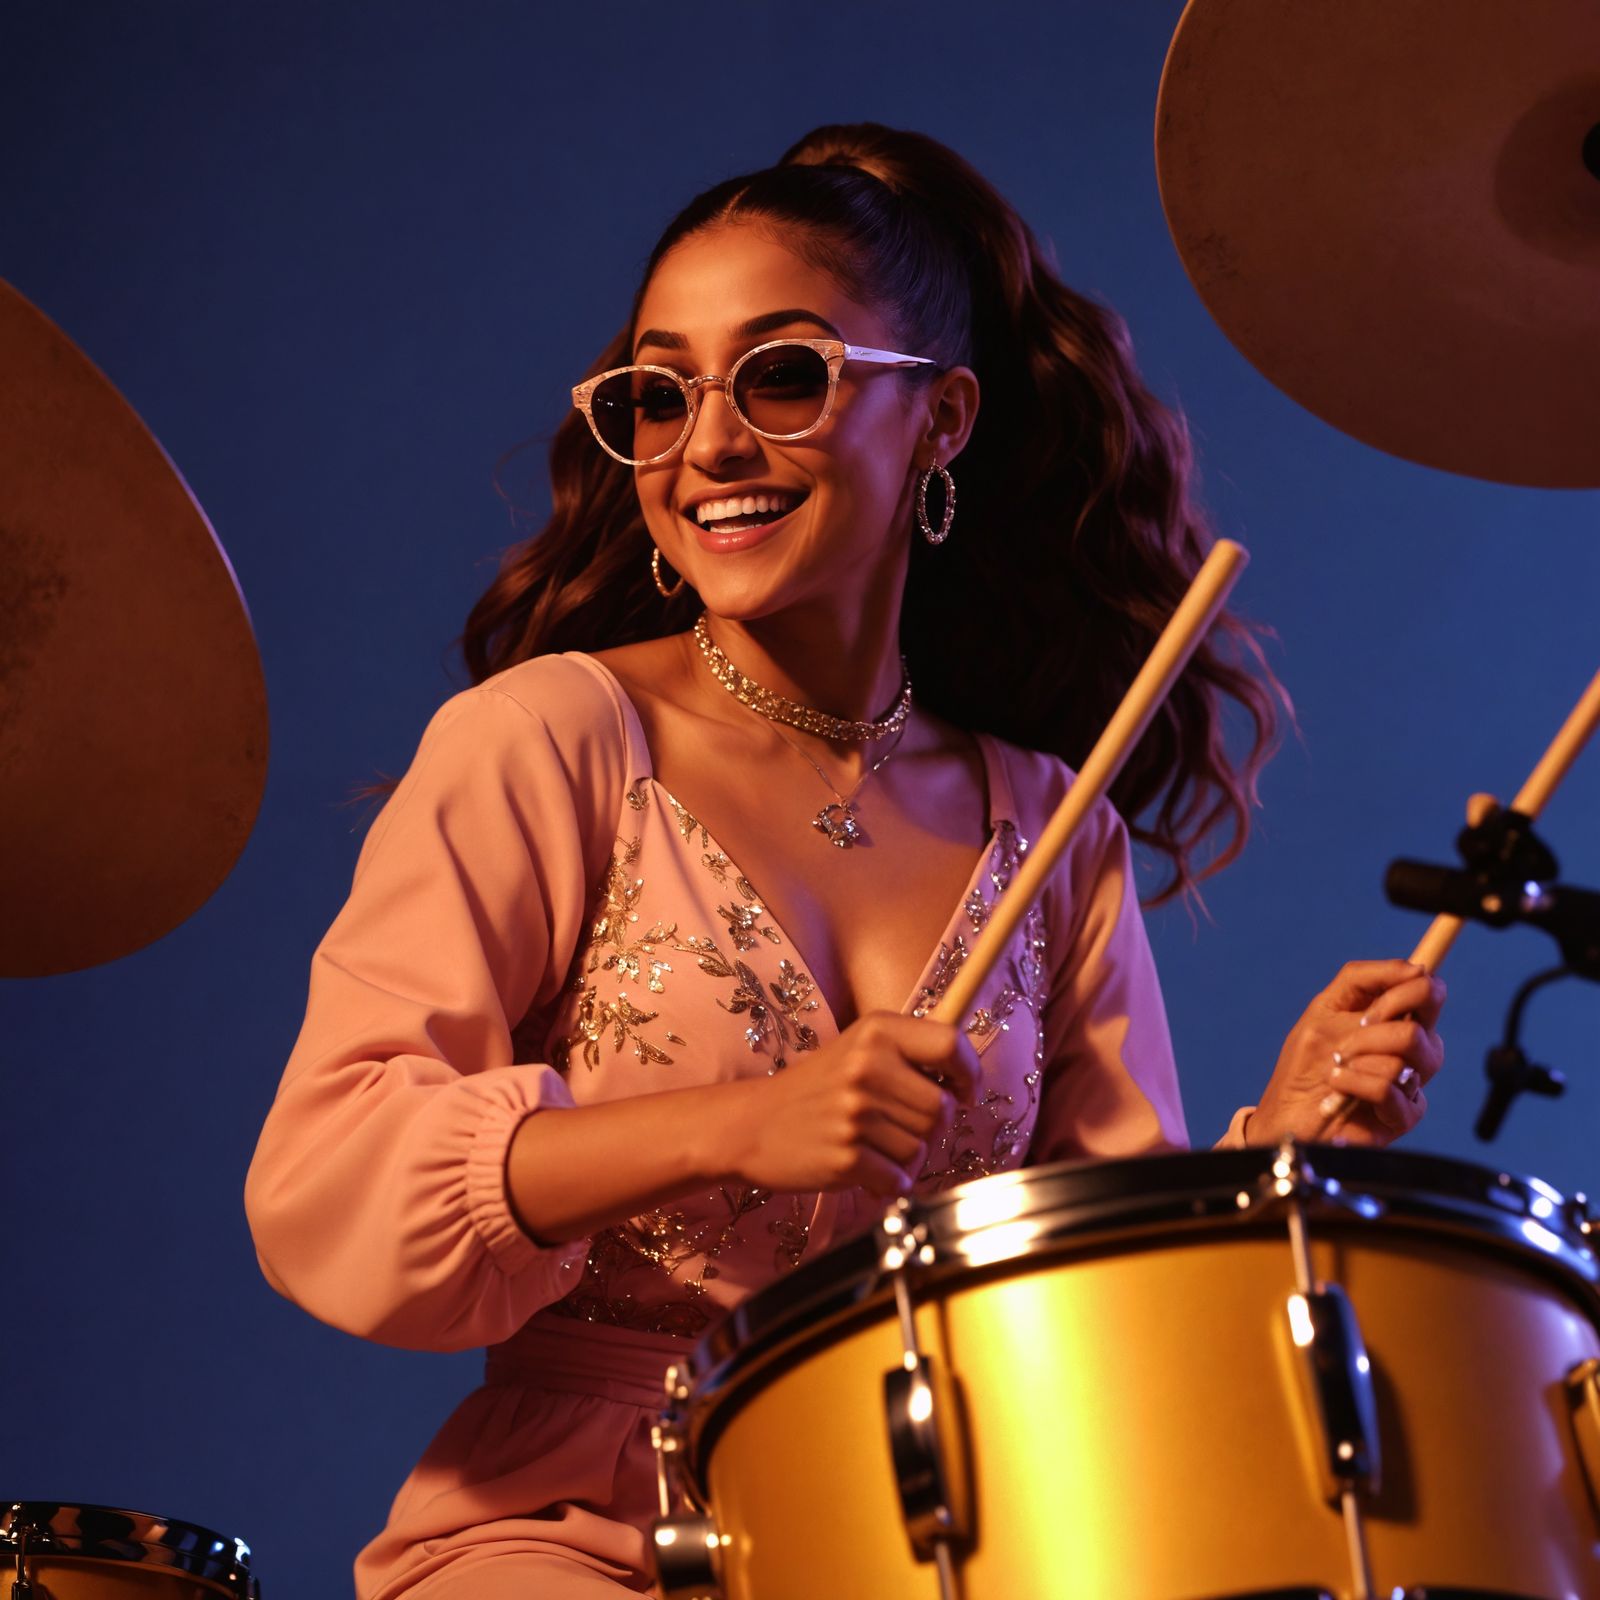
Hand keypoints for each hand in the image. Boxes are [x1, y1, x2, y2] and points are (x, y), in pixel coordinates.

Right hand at [723, 1013, 979, 1196]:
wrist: (751, 1125)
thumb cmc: (815, 1089)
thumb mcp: (857, 1048)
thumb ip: (907, 1053)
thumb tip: (966, 1076)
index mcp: (876, 1031)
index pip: (950, 1043)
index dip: (969, 1073)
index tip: (963, 1091)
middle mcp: (867, 1066)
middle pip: (943, 1109)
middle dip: (931, 1128)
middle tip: (899, 1127)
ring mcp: (856, 1112)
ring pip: (923, 1148)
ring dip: (907, 1157)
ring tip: (875, 1146)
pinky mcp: (847, 1155)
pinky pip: (900, 1179)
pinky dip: (889, 1183)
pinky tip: (865, 1168)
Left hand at [1246, 960, 1445, 1146]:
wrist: (1287, 1116)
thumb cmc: (1305, 1065)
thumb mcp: (1324, 1009)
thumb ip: (1362, 981)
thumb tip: (1414, 968)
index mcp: (1395, 1019)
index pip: (1427, 987)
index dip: (1403, 986)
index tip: (1370, 1004)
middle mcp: (1411, 1047)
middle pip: (1427, 1011)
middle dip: (1378, 1018)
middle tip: (1346, 1039)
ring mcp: (1411, 1080)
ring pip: (1410, 1045)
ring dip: (1360, 1052)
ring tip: (1336, 1066)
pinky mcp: (1404, 1114)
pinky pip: (1391, 1086)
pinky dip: (1355, 1082)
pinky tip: (1338, 1088)